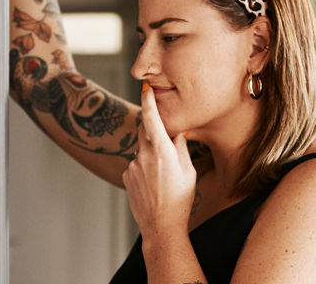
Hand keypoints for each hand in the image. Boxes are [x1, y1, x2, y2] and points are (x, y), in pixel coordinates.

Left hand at [123, 83, 195, 237]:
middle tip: (166, 147)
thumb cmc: (180, 199)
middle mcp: (144, 155)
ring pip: (143, 151)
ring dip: (152, 157)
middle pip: (146, 132)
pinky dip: (145, 169)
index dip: (148, 101)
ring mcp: (133, 166)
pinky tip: (154, 186)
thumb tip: (177, 131)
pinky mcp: (127, 176)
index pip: (152, 118)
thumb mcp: (188, 171)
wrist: (161, 226)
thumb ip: (180, 147)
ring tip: (163, 179)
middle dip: (155, 133)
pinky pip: (137, 165)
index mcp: (162, 151)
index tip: (146, 87)